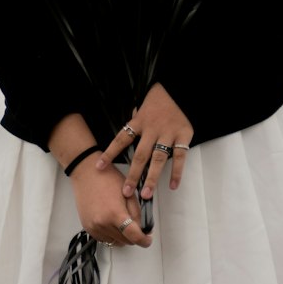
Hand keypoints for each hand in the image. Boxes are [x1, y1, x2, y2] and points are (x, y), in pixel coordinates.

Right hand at [69, 160, 151, 247]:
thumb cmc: (107, 178)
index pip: (134, 236)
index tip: (147, 240)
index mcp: (115, 213)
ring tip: (121, 219)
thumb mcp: (129, 193)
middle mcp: (102, 223)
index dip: (144, 240)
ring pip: (115, 242)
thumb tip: (143, 229)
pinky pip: (104, 239)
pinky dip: (111, 234)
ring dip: (122, 236)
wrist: (87, 173)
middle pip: (125, 241)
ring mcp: (94, 227)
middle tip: (135, 224)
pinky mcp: (88, 228)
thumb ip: (137, 214)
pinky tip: (111, 221)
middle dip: (134, 236)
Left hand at [97, 83, 193, 200]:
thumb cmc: (159, 100)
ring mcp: (168, 133)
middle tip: (126, 192)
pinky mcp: (183, 135)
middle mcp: (152, 129)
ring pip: (158, 159)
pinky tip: (173, 185)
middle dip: (132, 175)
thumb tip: (125, 136)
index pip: (121, 139)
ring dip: (152, 178)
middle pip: (140, 155)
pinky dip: (177, 172)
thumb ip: (135, 122)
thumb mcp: (142, 107)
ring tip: (146, 194)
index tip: (99, 167)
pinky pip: (180, 156)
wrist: (179, 89)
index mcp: (139, 122)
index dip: (109, 153)